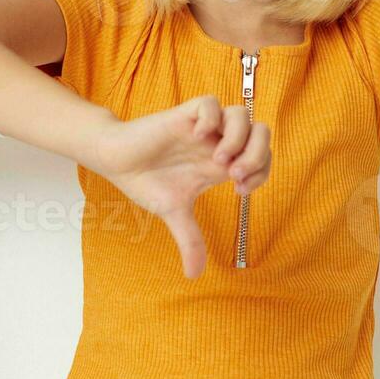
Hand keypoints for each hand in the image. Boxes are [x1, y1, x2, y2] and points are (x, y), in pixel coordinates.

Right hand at [90, 95, 272, 278]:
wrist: (116, 161)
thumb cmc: (146, 182)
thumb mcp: (175, 214)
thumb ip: (190, 241)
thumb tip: (194, 275)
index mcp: (222, 162)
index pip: (263, 157)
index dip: (262, 172)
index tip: (239, 190)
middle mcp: (217, 142)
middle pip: (262, 132)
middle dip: (257, 154)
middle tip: (234, 174)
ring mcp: (202, 127)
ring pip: (241, 114)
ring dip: (237, 138)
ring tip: (217, 158)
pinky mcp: (184, 114)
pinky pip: (211, 102)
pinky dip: (211, 120)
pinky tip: (196, 136)